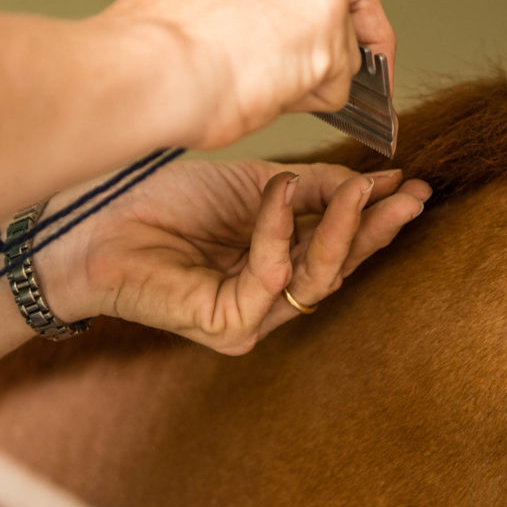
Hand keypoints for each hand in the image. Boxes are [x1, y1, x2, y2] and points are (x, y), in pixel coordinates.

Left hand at [37, 160, 429, 354]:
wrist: (98, 219)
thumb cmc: (168, 202)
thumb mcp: (256, 185)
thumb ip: (312, 189)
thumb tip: (371, 181)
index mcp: (277, 264)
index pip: (337, 248)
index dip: (373, 218)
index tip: (407, 185)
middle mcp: (269, 298)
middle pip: (338, 270)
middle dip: (375, 231)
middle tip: (409, 197)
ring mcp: (250, 317)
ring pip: (315, 280)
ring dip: (340, 229)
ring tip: (362, 189)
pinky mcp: (227, 325)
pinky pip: (270, 275)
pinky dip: (276, 228)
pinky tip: (280, 190)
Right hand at [100, 0, 395, 149]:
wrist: (147, 71)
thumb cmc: (149, 44)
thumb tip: (267, 28)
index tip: (328, 10)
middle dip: (352, 23)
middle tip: (362, 60)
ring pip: (342, 34)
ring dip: (320, 70)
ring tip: (274, 92)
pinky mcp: (330, 31)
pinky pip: (340, 80)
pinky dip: (315, 99)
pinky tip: (276, 100)